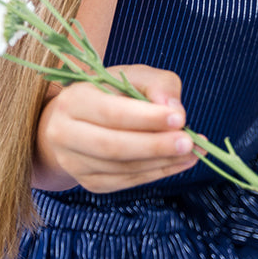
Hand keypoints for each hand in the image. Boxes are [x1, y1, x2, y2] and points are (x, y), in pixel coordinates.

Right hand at [34, 64, 198, 192]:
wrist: (79, 120)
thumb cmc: (112, 92)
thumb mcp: (133, 76)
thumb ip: (157, 85)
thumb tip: (175, 110)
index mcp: (73, 101)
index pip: (111, 113)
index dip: (146, 118)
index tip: (180, 118)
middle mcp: (64, 134)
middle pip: (112, 146)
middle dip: (155, 145)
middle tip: (189, 142)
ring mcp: (74, 163)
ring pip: (121, 168)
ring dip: (162, 162)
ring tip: (193, 152)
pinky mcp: (90, 182)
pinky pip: (126, 182)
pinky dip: (157, 173)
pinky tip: (180, 162)